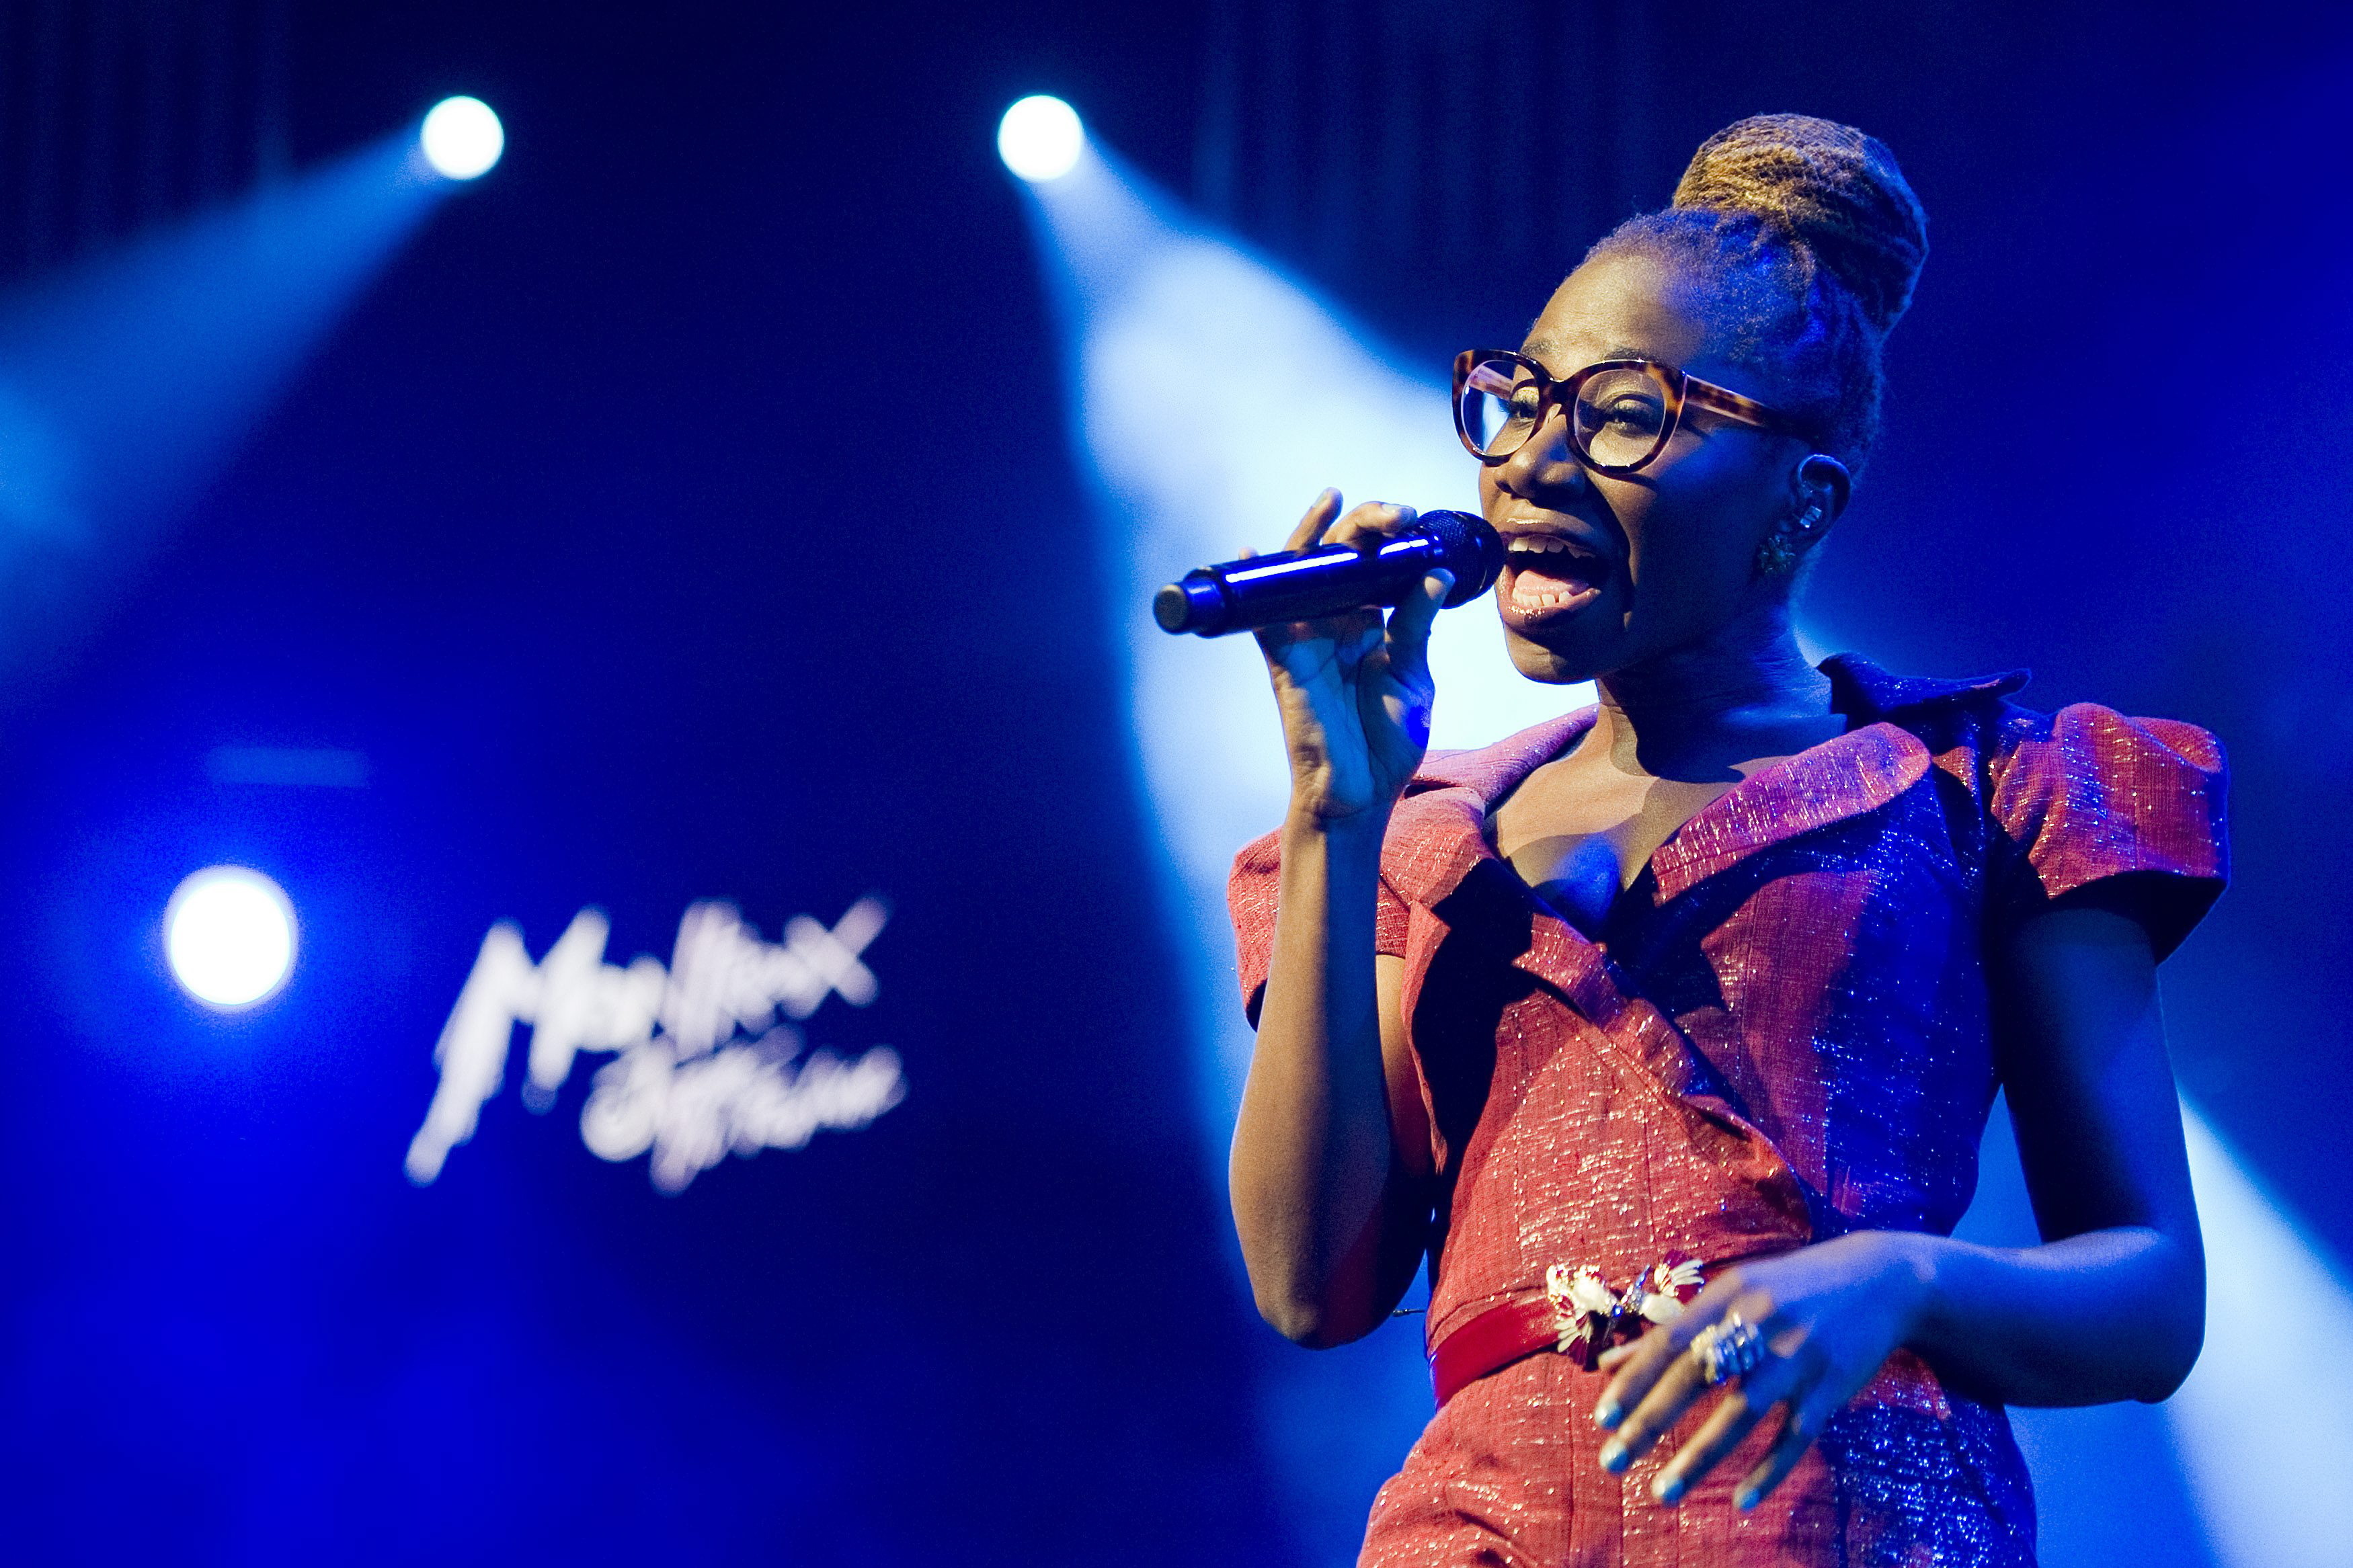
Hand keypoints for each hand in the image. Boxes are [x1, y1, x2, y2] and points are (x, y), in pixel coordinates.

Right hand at [1253, 490, 1452, 824]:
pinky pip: (1263, 618)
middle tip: (1393, 513)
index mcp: (1368, 623)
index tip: (1414, 519)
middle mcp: (1335, 623)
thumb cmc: (1387, 741)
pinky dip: (1257, 587)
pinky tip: (1254, 554)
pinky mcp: (1286, 662)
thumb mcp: (1413, 676)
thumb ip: (1416, 626)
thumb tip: (1432, 574)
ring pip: (1301, 574)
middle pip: (1339, 557)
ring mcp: (1308, 639)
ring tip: (1335, 502)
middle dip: (1363, 524)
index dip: (1388, 536)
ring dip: (1314, 536)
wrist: (1362, 793)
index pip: (1372, 564)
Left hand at [1590, 1232, 1934, 1509]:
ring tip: (1661, 1493)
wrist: (1883, 1280)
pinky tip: (1740, 1502)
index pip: (1669, 1342)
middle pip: (1696, 1378)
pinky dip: (1768, 1471)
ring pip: (1741, 1415)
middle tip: (1613, 1460)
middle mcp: (1759, 1322)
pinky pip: (1795, 1437)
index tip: (1602, 1418)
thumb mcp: (1734, 1294)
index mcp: (1729, 1295)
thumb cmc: (1791, 1289)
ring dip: (1698, 1458)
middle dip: (1650, 1422)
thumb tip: (1609, 1365)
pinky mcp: (1832, 1386)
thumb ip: (1674, 1331)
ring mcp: (1797, 1356)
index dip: (1634, 1381)